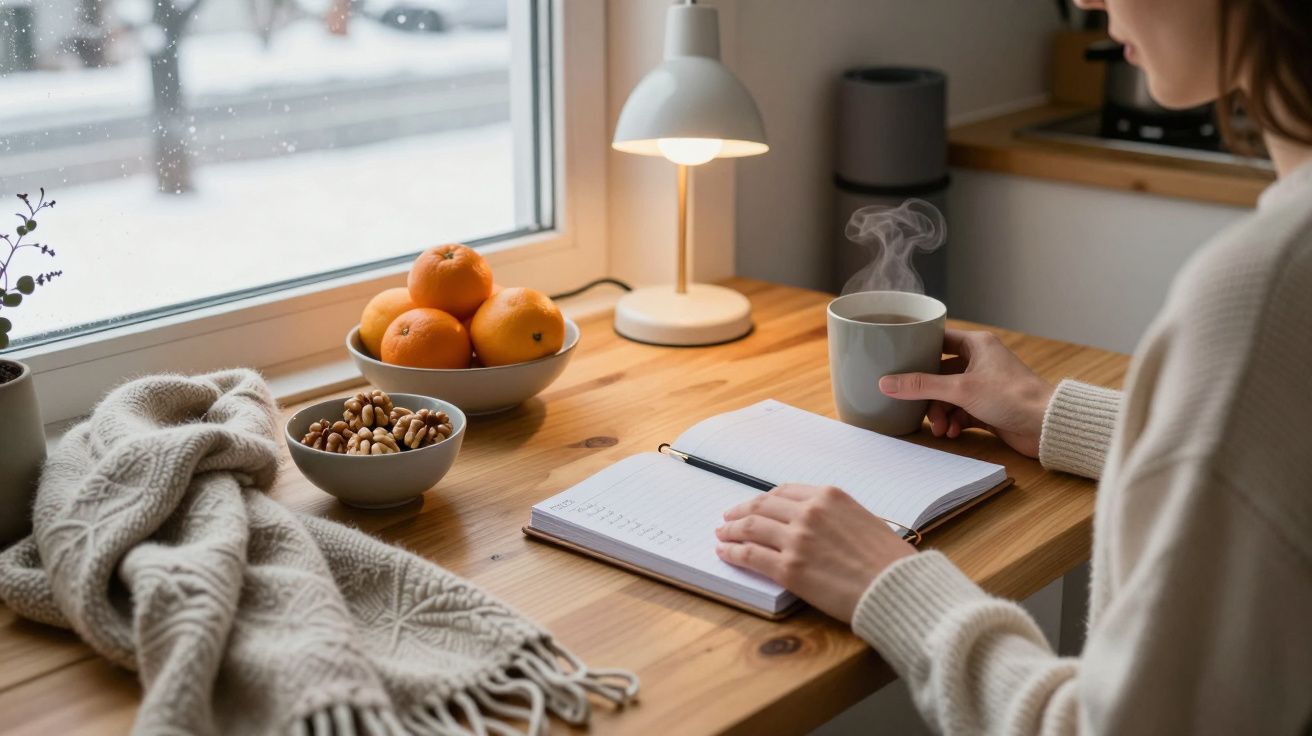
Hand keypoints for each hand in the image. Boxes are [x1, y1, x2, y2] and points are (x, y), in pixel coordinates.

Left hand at [714, 484, 914, 621]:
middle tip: (728, 518)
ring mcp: (796, 539)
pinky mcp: (789, 569)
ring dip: (731, 531)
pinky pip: (751, 556)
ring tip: (722, 535)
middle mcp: (809, 512)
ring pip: (751, 528)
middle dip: (741, 512)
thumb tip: (814, 524)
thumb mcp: (864, 520)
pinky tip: (725, 553)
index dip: (763, 500)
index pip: (783, 492)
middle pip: (762, 507)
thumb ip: (835, 516)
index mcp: (829, 496)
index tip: (753, 505)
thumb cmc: (889, 560)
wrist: (897, 587)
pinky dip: (733, 553)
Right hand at [879, 328, 1053, 457]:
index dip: (917, 350)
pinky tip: (953, 432)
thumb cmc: (1011, 396)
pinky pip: (960, 412)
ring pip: (948, 396)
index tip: (896, 361)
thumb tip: (885, 383)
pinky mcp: (988, 407)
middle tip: (919, 409)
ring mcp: (984, 385)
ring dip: (940, 413)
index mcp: (976, 344)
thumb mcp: (960, 389)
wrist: (1046, 425)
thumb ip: (921, 386)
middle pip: (939, 373)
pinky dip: (953, 422)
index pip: (938, 340)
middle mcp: (980, 361)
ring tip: (940, 428)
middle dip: (927, 394)